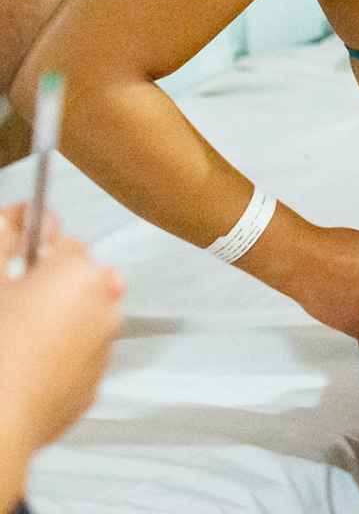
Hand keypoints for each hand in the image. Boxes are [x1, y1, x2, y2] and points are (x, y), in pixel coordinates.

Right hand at [0, 204, 125, 453]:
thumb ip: (6, 236)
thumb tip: (20, 214)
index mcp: (81, 275)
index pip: (62, 242)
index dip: (30, 248)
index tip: (11, 256)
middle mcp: (105, 310)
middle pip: (77, 281)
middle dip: (46, 285)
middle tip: (8, 301)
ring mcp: (102, 352)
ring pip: (79, 320)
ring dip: (53, 321)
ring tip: (10, 337)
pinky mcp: (90, 388)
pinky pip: (75, 357)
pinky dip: (54, 356)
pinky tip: (19, 366)